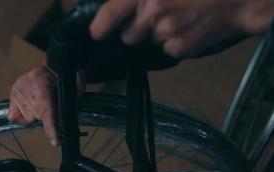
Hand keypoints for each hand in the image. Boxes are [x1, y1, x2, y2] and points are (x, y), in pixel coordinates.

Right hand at [8, 60, 84, 146]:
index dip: (51, 129)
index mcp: (43, 86)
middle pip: (37, 118)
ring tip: (41, 103)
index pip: (46, 113)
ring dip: (35, 115)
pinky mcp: (12, 92)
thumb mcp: (74, 89)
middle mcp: (27, 88)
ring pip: (26, 118)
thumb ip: (69, 105)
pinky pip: (13, 116)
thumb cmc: (66, 77)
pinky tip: (29, 107)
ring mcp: (17, 90)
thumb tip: (66, 126)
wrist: (54, 64)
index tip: (55, 142)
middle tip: (52, 106)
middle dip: (46, 117)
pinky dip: (22, 115)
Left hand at [90, 0, 272, 57]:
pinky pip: (167, 50)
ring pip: (149, 43)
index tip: (97, 32)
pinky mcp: (180, 48)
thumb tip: (125, 7)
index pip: (110, 13)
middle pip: (128, 36)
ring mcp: (166, 33)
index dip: (100, 26)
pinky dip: (174, 43)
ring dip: (157, 34)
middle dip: (136, 30)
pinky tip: (189, 28)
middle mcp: (153, 13)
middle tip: (155, 16)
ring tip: (179, 17)